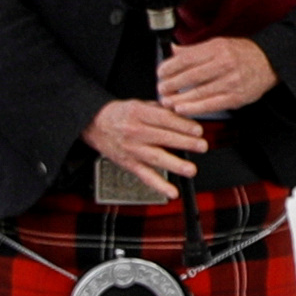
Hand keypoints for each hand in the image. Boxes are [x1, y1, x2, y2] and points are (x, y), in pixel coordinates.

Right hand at [81, 98, 202, 199]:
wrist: (93, 123)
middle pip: (162, 138)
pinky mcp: (129, 163)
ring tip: (190, 170)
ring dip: (175, 165)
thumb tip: (185, 111)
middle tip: (202, 146)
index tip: (198, 130)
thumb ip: (162, 108)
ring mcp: (132, 149)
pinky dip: (159, 185)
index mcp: (139, 113)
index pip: (164, 119)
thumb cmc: (121, 114)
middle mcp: (134, 132)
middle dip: (185, 143)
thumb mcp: (140, 103)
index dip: (182, 125)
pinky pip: (145, 176)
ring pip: (155, 158)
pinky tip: (171, 192)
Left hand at [155, 36, 272, 119]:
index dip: (168, 68)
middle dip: (170, 85)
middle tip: (161, 89)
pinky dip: (194, 108)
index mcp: (217, 49)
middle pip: (190, 77)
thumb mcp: (219, 44)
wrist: (270, 63)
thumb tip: (173, 51)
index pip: (186, 59)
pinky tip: (182, 109)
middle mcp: (225, 64)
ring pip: (199, 92)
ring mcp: (232, 82)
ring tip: (167, 101)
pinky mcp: (237, 97)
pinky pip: (211, 105)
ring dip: (178, 99)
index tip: (160, 73)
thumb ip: (194, 49)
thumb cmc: (243, 53)